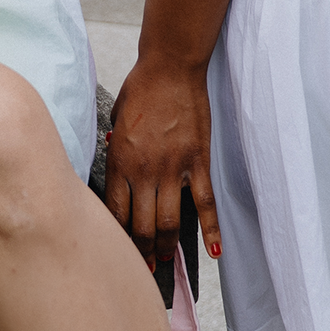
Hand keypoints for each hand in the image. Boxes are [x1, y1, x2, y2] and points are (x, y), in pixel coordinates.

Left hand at [104, 58, 220, 271]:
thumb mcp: (116, 119)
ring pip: (171, 222)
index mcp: (120, 161)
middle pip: (142, 226)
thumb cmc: (141, 89)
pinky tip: (214, 251)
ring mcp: (173, 168)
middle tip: (144, 264)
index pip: (115, 213)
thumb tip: (115, 164)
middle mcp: (145, 170)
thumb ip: (116, 148)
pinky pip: (205, 203)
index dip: (117, 236)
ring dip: (167, 245)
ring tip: (165, 257)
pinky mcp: (197, 161)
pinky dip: (211, 229)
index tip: (119, 248)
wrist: (170, 67)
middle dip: (142, 250)